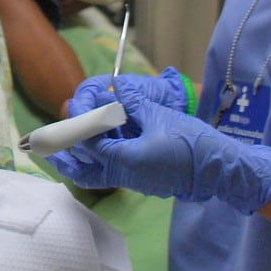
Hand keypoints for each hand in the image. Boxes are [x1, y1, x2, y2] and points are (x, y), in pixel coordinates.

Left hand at [48, 74, 270, 213]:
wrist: (221, 169)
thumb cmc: (192, 142)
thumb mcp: (159, 116)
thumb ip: (131, 103)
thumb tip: (114, 89)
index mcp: (125, 159)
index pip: (88, 141)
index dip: (76, 123)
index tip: (70, 106)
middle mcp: (125, 175)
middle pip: (84, 167)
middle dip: (65, 151)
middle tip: (50, 139)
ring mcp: (134, 181)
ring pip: (95, 175)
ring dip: (78, 161)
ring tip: (60, 151)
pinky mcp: (143, 180)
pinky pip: (110, 174)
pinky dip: (96, 164)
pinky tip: (94, 149)